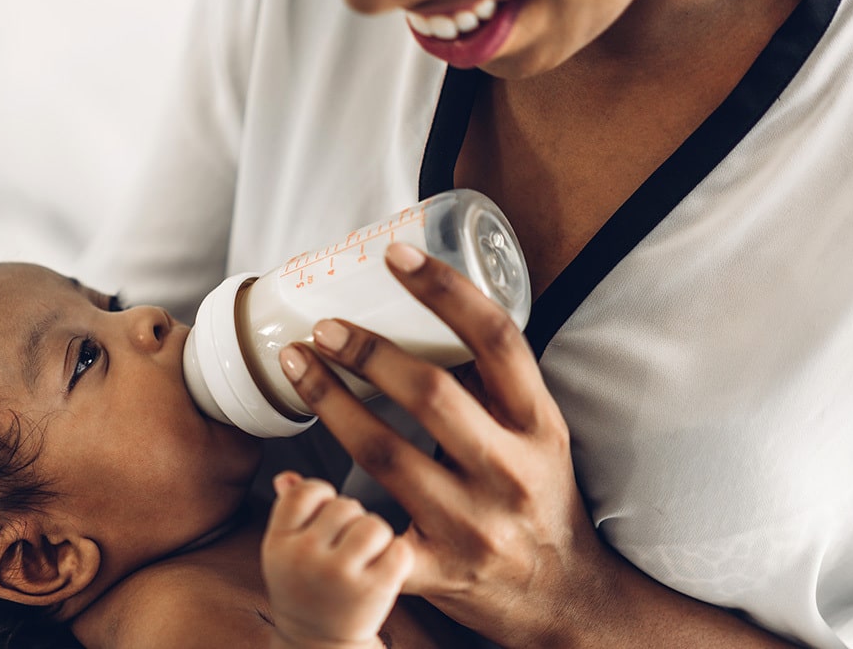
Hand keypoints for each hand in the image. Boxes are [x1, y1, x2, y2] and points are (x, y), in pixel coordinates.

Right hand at [261, 472, 413, 648]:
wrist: (318, 646)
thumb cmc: (305, 593)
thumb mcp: (284, 553)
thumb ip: (288, 512)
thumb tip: (286, 476)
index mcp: (278, 543)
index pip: (305, 492)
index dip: (323, 496)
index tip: (326, 514)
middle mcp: (304, 557)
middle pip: (344, 505)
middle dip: (353, 519)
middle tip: (347, 546)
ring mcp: (338, 575)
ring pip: (373, 525)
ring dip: (377, 536)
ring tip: (368, 556)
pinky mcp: (373, 590)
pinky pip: (399, 550)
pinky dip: (398, 558)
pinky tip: (384, 571)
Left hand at [276, 243, 620, 646]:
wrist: (561, 598)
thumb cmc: (540, 499)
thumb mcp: (539, 435)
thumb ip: (492, 384)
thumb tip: (427, 311)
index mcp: (539, 424)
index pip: (497, 341)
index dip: (444, 290)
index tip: (395, 254)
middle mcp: (510, 470)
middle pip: (431, 394)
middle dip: (368, 352)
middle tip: (323, 327)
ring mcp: (473, 523)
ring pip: (386, 453)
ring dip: (331, 403)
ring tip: (297, 366)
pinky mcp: (438, 568)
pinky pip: (368, 529)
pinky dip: (324, 502)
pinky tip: (291, 477)